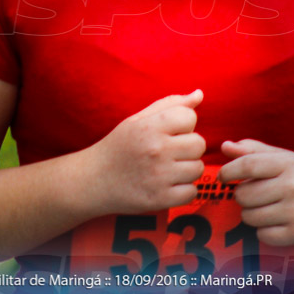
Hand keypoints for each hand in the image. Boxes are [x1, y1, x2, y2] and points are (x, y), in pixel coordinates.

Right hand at [87, 90, 205, 214]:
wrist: (94, 180)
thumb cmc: (119, 146)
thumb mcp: (138, 120)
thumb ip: (170, 105)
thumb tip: (199, 94)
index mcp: (150, 127)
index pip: (190, 117)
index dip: (184, 124)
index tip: (171, 132)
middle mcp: (156, 150)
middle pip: (199, 144)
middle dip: (189, 147)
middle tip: (171, 152)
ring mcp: (158, 176)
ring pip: (198, 168)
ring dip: (187, 169)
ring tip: (169, 168)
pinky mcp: (160, 199)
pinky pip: (192, 192)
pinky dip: (184, 190)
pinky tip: (169, 184)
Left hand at [219, 139, 293, 245]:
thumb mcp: (279, 157)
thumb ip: (251, 150)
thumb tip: (225, 146)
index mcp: (288, 163)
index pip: (248, 165)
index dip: (229, 171)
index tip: (224, 177)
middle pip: (244, 195)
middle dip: (241, 195)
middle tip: (253, 194)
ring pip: (249, 217)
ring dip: (250, 213)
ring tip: (265, 206)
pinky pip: (262, 235)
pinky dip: (263, 230)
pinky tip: (275, 221)